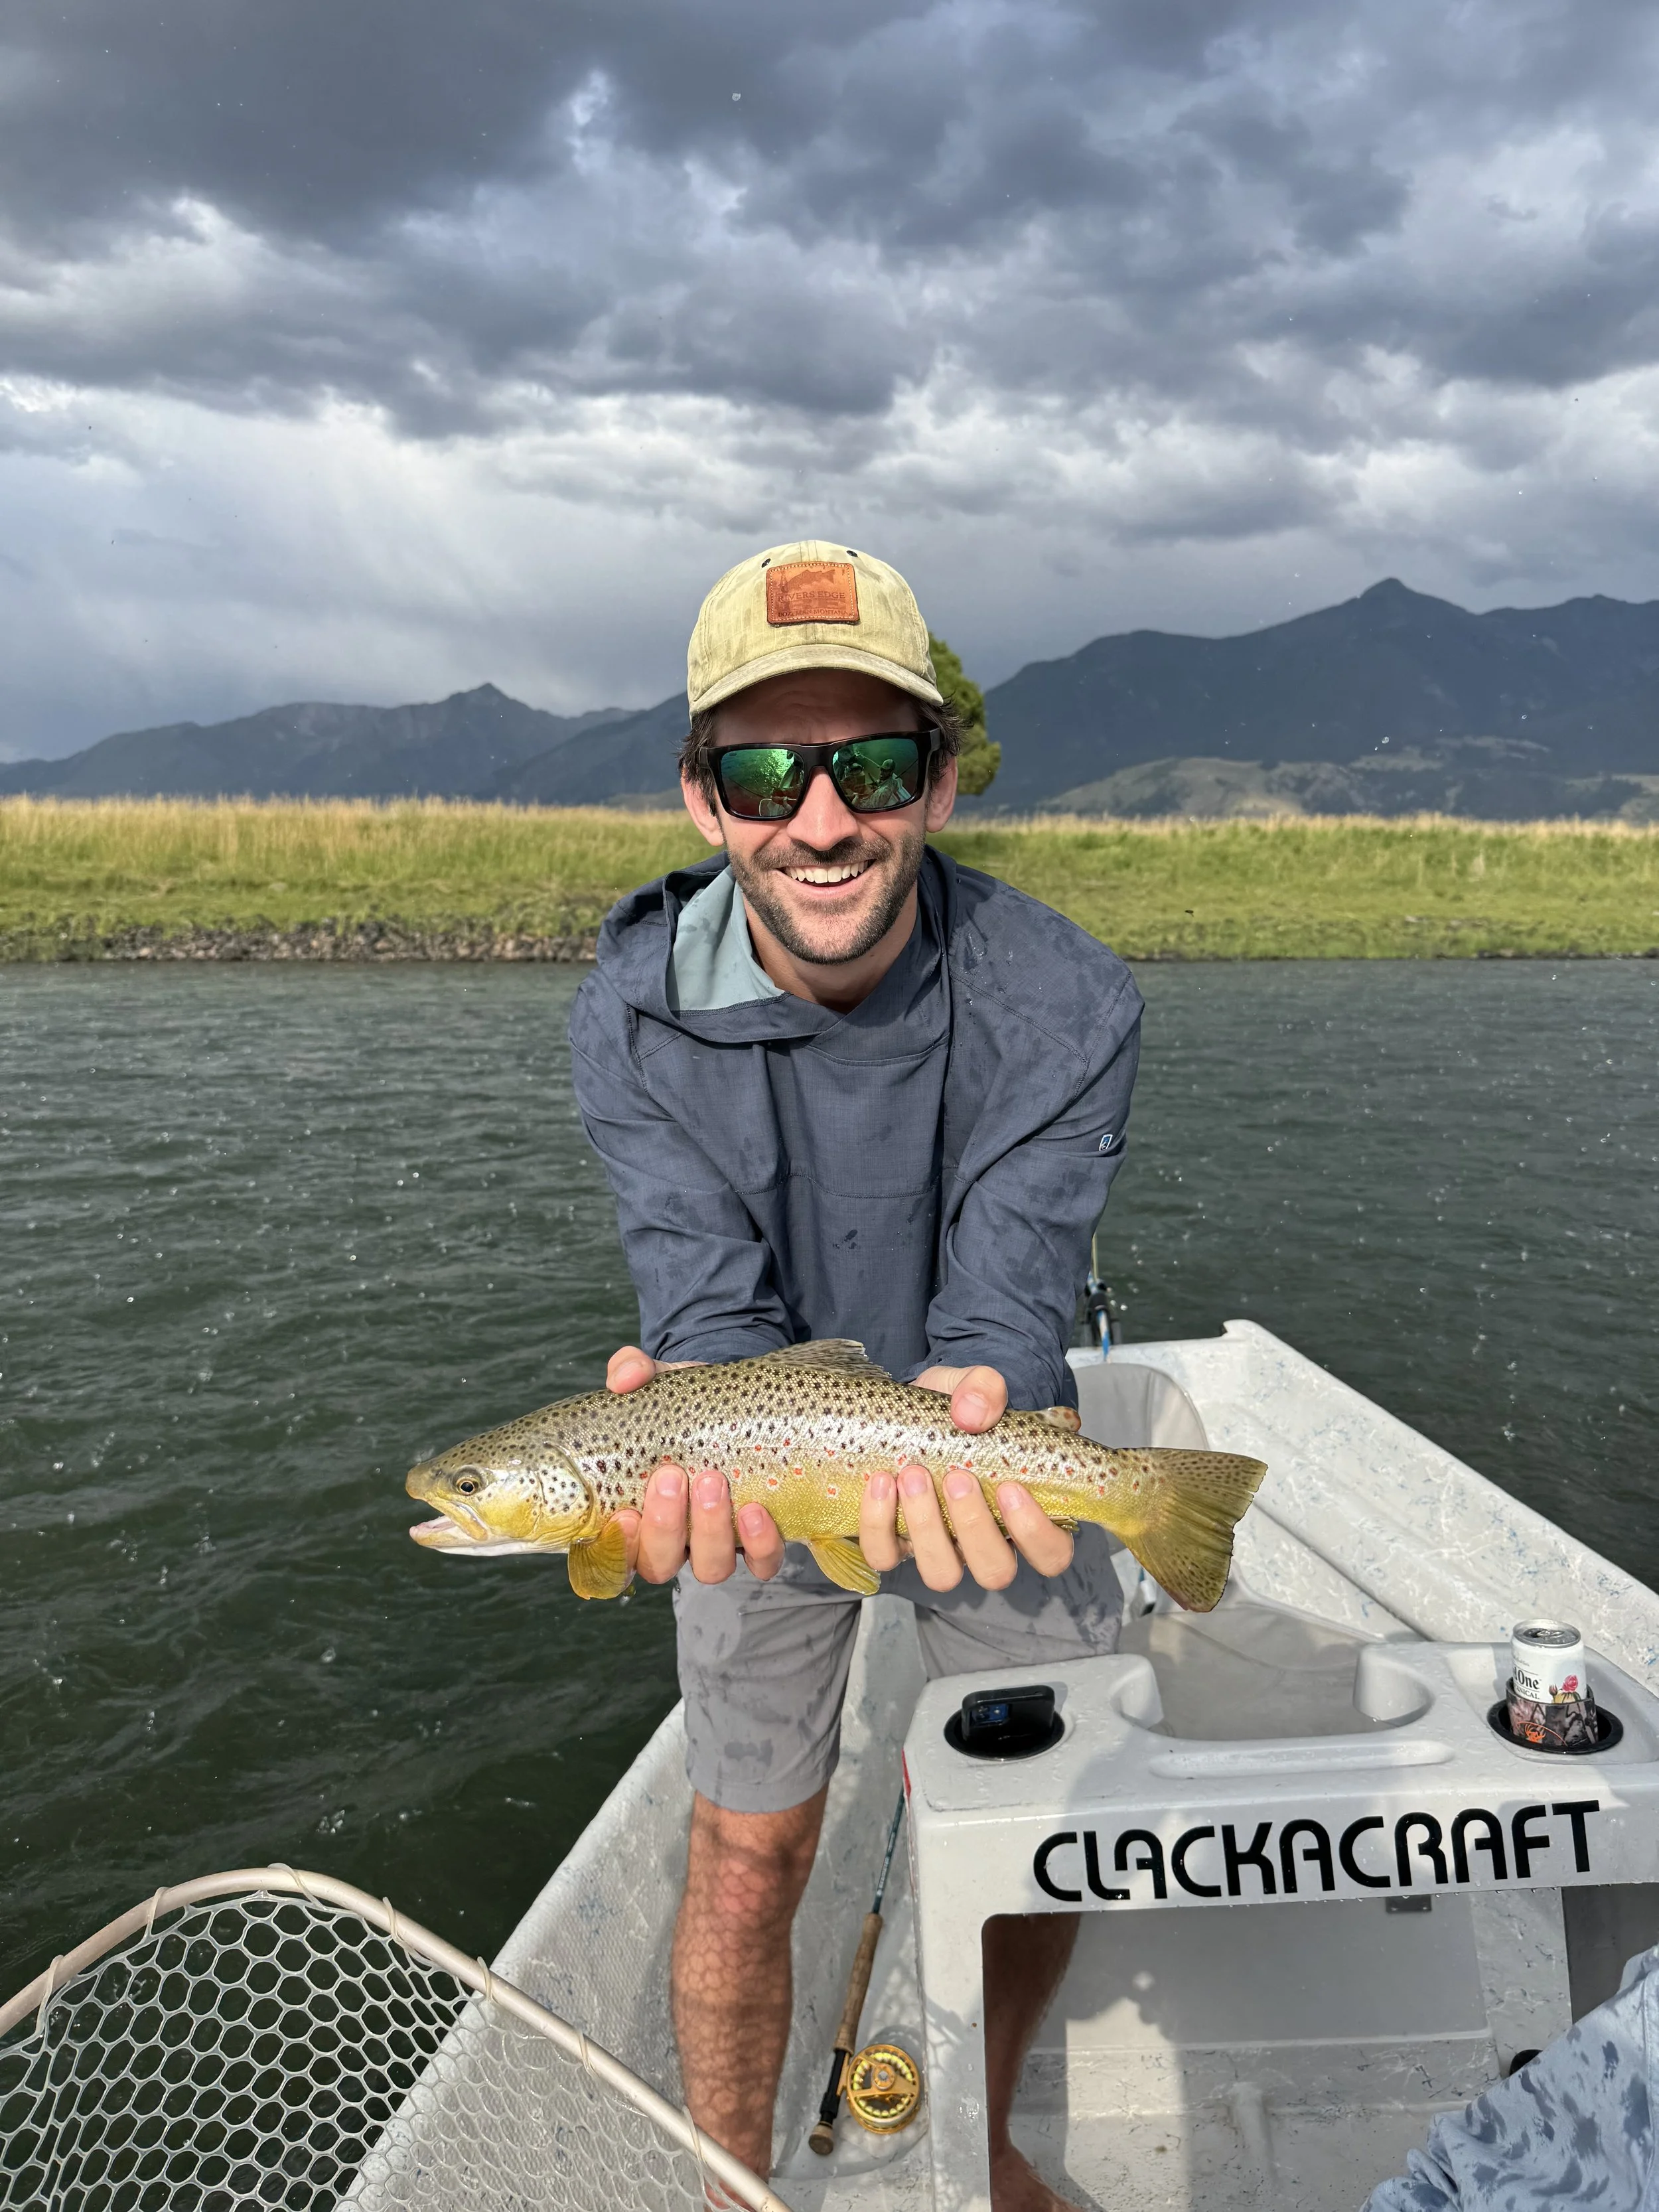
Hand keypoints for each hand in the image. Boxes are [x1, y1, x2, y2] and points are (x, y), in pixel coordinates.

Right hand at [603, 1346, 784, 1585]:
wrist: (735, 1404)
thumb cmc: (683, 1404)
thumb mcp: (656, 1381)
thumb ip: (631, 1371)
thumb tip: (623, 1379)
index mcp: (635, 1514)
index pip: (615, 1554)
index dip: (617, 1546)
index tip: (624, 1513)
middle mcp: (673, 1540)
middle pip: (659, 1564)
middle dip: (664, 1526)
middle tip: (672, 1477)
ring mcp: (717, 1544)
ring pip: (709, 1568)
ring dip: (710, 1532)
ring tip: (713, 1481)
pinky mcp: (758, 1542)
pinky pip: (761, 1563)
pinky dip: (759, 1545)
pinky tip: (756, 1511)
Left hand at [859, 1363, 1075, 1591]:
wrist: (910, 1410)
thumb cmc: (956, 1410)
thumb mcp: (974, 1387)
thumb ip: (984, 1389)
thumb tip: (972, 1413)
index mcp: (1023, 1514)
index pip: (1052, 1552)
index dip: (1036, 1533)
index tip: (1010, 1487)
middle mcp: (985, 1541)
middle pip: (995, 1570)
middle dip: (975, 1526)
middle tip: (958, 1477)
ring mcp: (940, 1548)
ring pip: (943, 1574)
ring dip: (927, 1527)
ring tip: (913, 1475)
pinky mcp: (894, 1542)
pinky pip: (885, 1554)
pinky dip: (878, 1522)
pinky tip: (880, 1481)